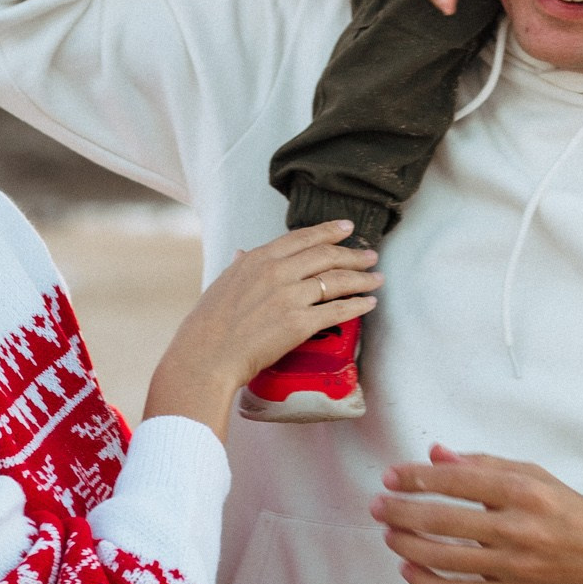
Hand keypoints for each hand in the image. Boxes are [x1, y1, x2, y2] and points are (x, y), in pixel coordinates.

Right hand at [143, 222, 377, 439]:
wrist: (205, 356)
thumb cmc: (208, 324)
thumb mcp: (222, 283)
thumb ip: (239, 266)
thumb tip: (243, 253)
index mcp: (258, 259)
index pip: (302, 238)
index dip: (328, 231)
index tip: (346, 227)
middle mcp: (277, 271)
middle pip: (325, 256)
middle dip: (352, 254)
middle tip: (370, 254)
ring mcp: (290, 296)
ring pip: (336, 280)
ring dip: (362, 278)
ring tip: (377, 278)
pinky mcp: (299, 323)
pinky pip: (337, 310)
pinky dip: (357, 305)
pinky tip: (369, 304)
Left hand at [371, 446, 582, 583]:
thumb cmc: (574, 515)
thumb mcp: (537, 477)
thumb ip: (485, 465)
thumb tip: (437, 454)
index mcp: (524, 491)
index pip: (456, 481)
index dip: (416, 478)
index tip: (392, 477)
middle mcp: (518, 528)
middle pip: (443, 519)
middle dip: (401, 511)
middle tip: (378, 506)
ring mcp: (515, 567)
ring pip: (445, 557)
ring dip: (408, 545)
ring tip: (389, 535)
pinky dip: (428, 583)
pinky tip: (410, 570)